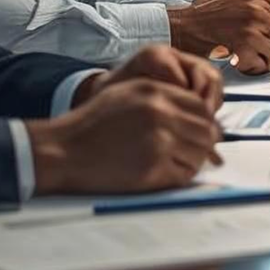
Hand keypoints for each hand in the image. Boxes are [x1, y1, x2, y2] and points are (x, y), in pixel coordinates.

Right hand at [27, 45, 224, 194]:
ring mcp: (158, 141)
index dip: (205, 123)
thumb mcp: (128, 95)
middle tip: (192, 154)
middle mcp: (160, 113)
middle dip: (203, 145)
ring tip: (175, 164)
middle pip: (206, 132)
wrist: (63, 150)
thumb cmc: (93, 124)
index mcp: (156, 92)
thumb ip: (165, 98)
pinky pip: (183, 175)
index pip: (201, 107)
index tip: (199, 135)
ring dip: (193, 162)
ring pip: (199, 155)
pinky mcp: (152, 168)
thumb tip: (202, 113)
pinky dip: (179, 177)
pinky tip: (165, 174)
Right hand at [169, 0, 269, 72]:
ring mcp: (252, 24)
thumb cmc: (206, 17)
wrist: (184, 26)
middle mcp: (256, 8)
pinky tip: (251, 64)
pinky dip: (262, 65)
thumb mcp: (234, 0)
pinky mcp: (245, 41)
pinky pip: (267, 58)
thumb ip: (257, 4)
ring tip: (261, 61)